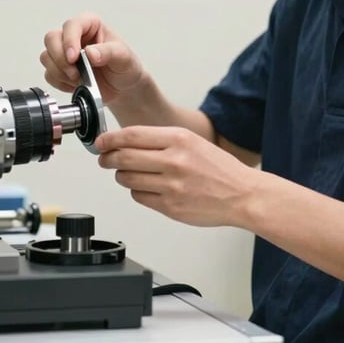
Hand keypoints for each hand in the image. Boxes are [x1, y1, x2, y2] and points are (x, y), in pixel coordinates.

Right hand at [40, 13, 144, 103]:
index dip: (69, 40)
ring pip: (47, 57)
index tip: (74, 57)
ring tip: (79, 80)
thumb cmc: (125, 66)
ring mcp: (65, 52)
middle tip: (75, 73)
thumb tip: (90, 53)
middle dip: (60, 58)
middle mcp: (75, 36)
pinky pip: (49, 75)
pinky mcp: (60, 69)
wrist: (123, 88)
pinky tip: (76, 85)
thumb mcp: (124, 57)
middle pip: (52, 39)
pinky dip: (60, 83)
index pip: (72, 25)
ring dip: (60, 72)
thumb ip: (108, 52)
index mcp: (90, 25)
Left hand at [95, 126, 258, 226]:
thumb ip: (161, 140)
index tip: (101, 141)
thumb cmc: (219, 168)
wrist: (242, 194)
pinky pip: (139, 197)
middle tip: (104, 158)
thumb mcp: (192, 141)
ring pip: (127, 179)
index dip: (110, 139)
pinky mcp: (170, 207)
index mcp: (179, 139)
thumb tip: (127, 141)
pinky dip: (137, 191)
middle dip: (107, 158)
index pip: (132, 135)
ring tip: (128, 173)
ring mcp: (171, 186)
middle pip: (124, 157)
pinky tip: (147, 187)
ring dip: (121, 176)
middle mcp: (174, 161)